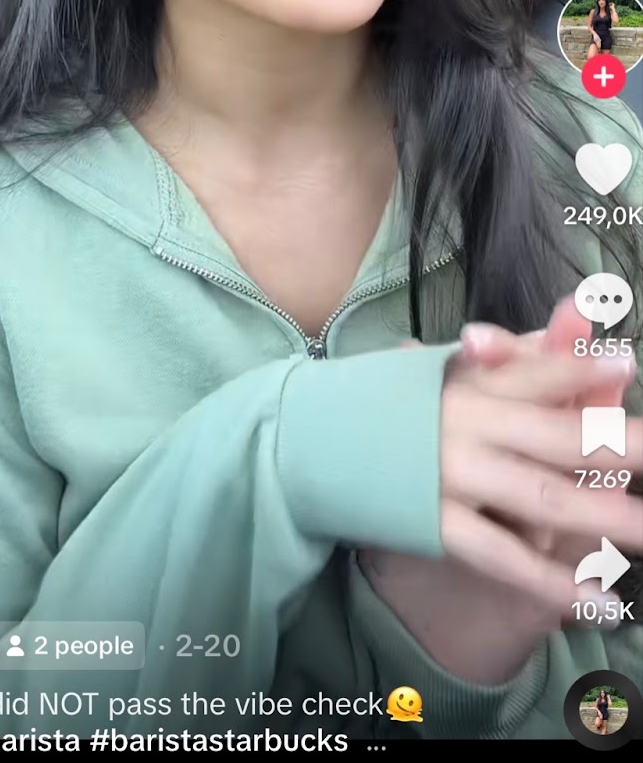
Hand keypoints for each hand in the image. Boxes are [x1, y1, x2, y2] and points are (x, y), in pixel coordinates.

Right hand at [358, 300, 640, 681]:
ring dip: (604, 519)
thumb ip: (515, 351)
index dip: (583, 371)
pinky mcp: (435, 523)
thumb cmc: (390, 400)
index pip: (537, 371)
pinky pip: (503, 557)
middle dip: (618, 449)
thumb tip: (578, 317)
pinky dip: (552, 582)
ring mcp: (451, 475)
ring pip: (542, 500)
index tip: (627, 366)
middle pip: (559, 437)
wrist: (306, 438)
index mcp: (471, 378)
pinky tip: (599, 600)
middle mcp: (467, 422)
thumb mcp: (447, 364)